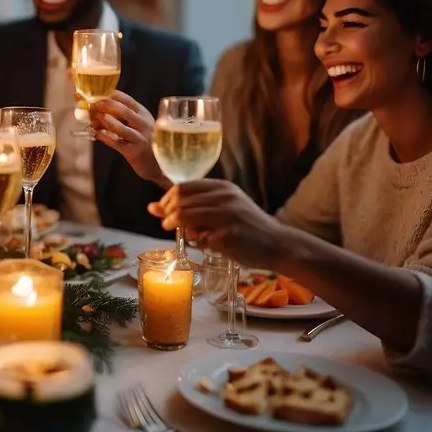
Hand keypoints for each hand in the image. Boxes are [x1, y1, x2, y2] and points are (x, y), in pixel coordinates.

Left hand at [90, 92, 166, 185]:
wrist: (155, 164)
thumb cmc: (141, 141)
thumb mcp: (137, 124)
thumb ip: (121, 116)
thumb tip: (95, 108)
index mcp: (144, 114)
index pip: (127, 100)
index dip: (111, 95)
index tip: (97, 94)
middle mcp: (144, 124)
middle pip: (123, 111)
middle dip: (105, 106)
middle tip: (92, 105)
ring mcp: (140, 138)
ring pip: (120, 127)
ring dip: (103, 121)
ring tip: (93, 118)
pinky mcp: (134, 152)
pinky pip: (115, 142)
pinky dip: (103, 136)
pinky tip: (96, 133)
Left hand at [147, 180, 285, 268]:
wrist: (278, 244)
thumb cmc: (247, 227)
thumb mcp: (223, 208)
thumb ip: (192, 206)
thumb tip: (152, 207)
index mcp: (222, 187)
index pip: (182, 187)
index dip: (167, 200)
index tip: (165, 211)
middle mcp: (224, 197)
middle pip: (180, 201)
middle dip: (167, 214)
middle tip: (168, 225)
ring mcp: (227, 216)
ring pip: (185, 217)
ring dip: (177, 228)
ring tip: (183, 235)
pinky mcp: (228, 236)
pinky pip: (199, 238)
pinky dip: (197, 242)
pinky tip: (205, 244)